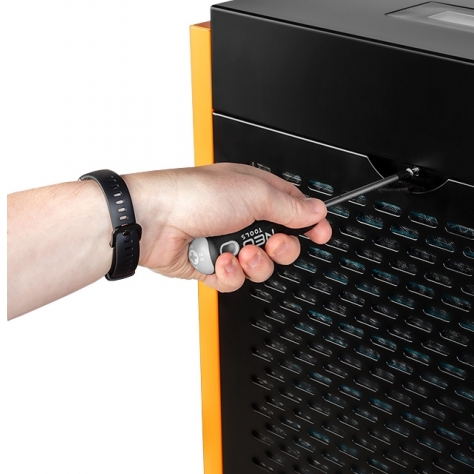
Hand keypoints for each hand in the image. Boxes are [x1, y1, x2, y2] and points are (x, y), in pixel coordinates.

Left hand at [126, 163, 331, 291]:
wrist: (153, 221)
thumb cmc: (193, 195)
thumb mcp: (253, 194)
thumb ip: (289, 207)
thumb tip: (316, 211)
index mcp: (254, 192)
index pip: (293, 209)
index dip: (309, 223)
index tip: (320, 234)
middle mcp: (241, 217)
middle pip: (281, 243)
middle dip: (281, 248)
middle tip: (271, 242)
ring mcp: (226, 242)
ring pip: (260, 266)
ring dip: (253, 263)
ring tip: (238, 253)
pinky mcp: (211, 266)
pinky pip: (235, 281)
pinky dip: (228, 274)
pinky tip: (218, 262)